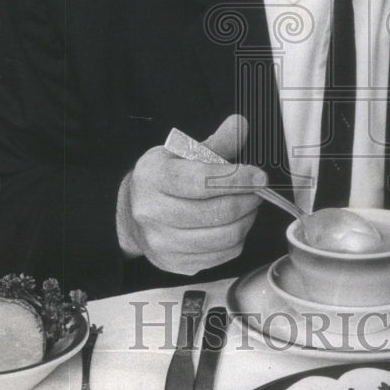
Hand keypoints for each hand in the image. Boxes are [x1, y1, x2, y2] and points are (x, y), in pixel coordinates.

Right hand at [116, 115, 265, 274]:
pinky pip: (222, 256)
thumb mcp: (179, 153)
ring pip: (224, 237)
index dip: (237, 179)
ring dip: (246, 220)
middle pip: (217, 212)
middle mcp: (152, 212)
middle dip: (247, 200)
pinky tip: (234, 224)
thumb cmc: (159, 179)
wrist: (131, 213)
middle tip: (257, 190)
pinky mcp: (175, 264)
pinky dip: (237, 239)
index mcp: (153, 178)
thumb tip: (239, 125)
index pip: (202, 181)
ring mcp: (162, 242)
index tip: (258, 176)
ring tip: (247, 205)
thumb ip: (214, 142)